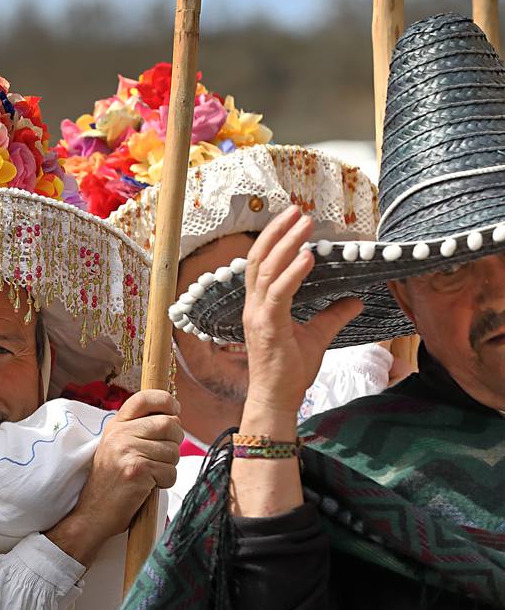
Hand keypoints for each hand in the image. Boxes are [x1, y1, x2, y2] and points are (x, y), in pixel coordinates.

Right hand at [46, 389, 182, 563]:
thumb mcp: (117, 447)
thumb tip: (174, 418)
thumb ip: (139, 430)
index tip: (174, 411)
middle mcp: (120, 434)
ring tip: (150, 475)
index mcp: (116, 425)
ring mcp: (127, 451)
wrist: (93, 512)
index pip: (145, 398)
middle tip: (162, 457)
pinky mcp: (137, 470)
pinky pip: (170, 472)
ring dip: (169, 467)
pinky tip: (148, 487)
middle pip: (170, 424)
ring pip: (173, 451)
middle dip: (175, 442)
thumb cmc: (112, 482)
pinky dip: (165, 483)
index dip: (167, 401)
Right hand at [241, 206, 363, 422]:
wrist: (277, 398)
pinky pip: (278, 293)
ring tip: (305, 224)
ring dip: (286, 244)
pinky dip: (292, 273)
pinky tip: (307, 256)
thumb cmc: (290, 371)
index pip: (262, 263)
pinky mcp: (268, 326)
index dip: (274, 239)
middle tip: (298, 210)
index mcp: (260, 305)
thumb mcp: (317, 336)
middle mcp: (254, 306)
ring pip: (266, 270)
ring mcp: (258, 315)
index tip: (292, 219)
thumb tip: (355, 299)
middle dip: (277, 232)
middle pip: (259, 258)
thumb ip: (333, 315)